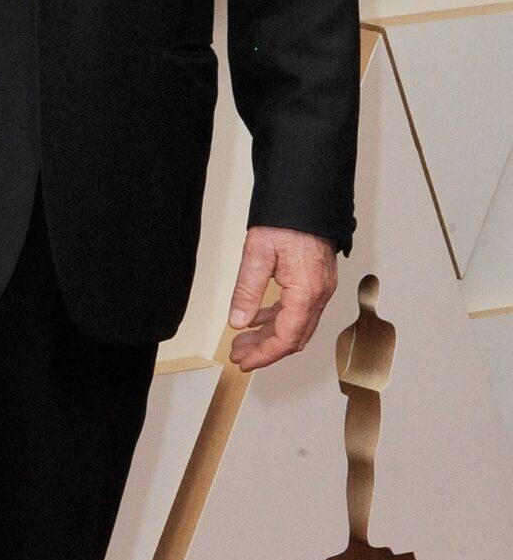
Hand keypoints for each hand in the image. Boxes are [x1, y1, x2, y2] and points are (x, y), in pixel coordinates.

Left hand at [227, 227, 335, 372]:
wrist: (308, 196)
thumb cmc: (288, 220)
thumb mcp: (258, 253)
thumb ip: (247, 290)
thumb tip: (237, 322)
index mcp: (306, 292)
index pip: (286, 338)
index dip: (264, 355)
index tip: (244, 362)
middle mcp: (319, 295)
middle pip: (293, 337)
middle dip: (265, 350)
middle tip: (238, 354)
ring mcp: (321, 289)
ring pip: (296, 325)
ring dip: (269, 336)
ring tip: (242, 340)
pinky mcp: (317, 282)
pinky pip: (298, 310)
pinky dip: (277, 319)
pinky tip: (255, 318)